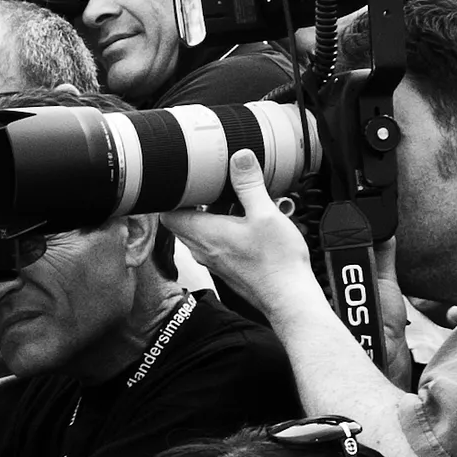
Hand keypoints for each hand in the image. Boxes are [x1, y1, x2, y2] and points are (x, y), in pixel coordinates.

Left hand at [159, 150, 310, 304]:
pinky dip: (227, 227)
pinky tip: (251, 221)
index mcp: (203, 234)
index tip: (187, 181)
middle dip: (198, 201)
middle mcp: (202, 249)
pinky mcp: (226, 266)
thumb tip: (239, 159)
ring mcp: (213, 259)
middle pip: (185, 219)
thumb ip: (249, 185)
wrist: (288, 297)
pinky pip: (217, 241)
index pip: (167, 213)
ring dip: (216, 213)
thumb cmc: (276, 262)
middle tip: (217, 186)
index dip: (173, 195)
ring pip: (203, 230)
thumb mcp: (265, 214)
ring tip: (240, 201)